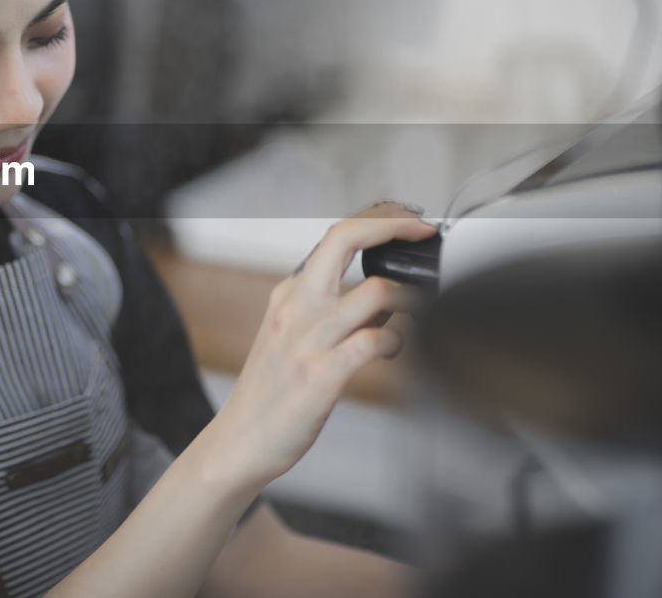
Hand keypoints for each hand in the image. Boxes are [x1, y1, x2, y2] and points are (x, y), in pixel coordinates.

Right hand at [206, 202, 435, 493]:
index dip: (380, 219)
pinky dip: (396, 341)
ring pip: (373, 292)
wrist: (238, 442)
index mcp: (288, 296)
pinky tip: (394, 349)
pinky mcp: (320, 374)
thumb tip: (388, 299)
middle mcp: (295, 308)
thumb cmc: (270, 396)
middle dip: (394, 227)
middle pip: (343, 239)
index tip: (410, 220)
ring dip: (409, 297)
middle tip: (424, 232)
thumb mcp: (292, 339)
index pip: (335, 235)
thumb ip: (335, 314)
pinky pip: (373, 342)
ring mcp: (306, 339)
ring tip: (417, 311)